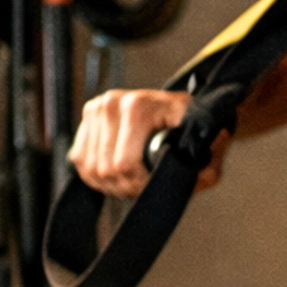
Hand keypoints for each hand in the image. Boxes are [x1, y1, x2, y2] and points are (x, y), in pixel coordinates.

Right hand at [69, 89, 231, 198]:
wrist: (180, 111)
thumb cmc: (192, 130)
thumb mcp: (207, 149)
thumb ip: (204, 162)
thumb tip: (200, 165)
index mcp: (139, 106)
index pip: (123, 163)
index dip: (139, 182)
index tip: (155, 180)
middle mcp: (113, 102)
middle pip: (106, 169)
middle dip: (127, 184)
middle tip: (145, 181)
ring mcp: (97, 108)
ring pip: (91, 168)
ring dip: (112, 181)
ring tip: (134, 175)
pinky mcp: (87, 118)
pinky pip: (80, 160)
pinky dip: (97, 173)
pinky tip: (118, 169)